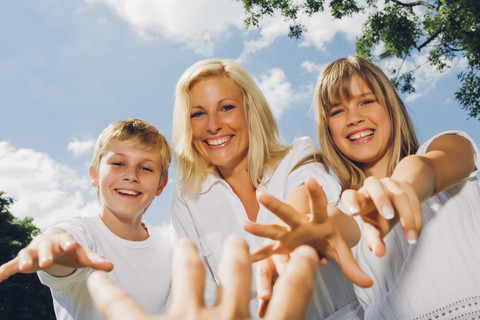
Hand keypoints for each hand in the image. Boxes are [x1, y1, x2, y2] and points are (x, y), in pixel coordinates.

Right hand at [0, 227, 112, 281]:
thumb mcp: (83, 255)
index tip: (71, 245)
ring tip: (23, 268)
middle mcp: (47, 244)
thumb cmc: (71, 250)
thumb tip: (111, 266)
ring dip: (25, 260)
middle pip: (46, 248)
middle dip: (46, 254)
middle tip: (47, 262)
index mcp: (64, 241)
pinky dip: (4, 270)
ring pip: (27, 254)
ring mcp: (33, 251)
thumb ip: (96, 260)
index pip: (66, 240)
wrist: (55, 243)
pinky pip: (10, 265)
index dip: (68, 242)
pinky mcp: (23, 260)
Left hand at [87, 235, 318, 319]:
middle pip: (237, 277)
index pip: (290, 302)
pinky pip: (123, 308)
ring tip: (185, 243)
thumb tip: (284, 319)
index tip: (304, 254)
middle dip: (237, 256)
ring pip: (191, 275)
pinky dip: (108, 293)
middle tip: (235, 241)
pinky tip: (96, 280)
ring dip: (187, 257)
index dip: (299, 275)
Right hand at [244, 177, 372, 288]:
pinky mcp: (280, 245)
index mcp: (319, 221)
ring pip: (273, 229)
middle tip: (261, 195)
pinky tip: (244, 256)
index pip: (319, 205)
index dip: (316, 193)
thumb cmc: (328, 239)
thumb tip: (369, 284)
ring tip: (244, 224)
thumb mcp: (341, 249)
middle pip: (287, 214)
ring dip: (260, 228)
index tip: (310, 178)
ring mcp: (288, 234)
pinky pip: (267, 251)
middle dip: (275, 205)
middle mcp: (300, 224)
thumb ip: (352, 266)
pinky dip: (257, 255)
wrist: (316, 238)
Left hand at [341, 176, 421, 256]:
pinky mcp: (406, 186)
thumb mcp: (373, 228)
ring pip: (399, 194)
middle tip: (388, 216)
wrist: (395, 201)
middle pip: (373, 185)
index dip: (351, 202)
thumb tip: (378, 252)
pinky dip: (416, 218)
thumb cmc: (377, 217)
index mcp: (359, 198)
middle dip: (381, 199)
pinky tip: (416, 234)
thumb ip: (374, 239)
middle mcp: (372, 187)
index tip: (353, 213)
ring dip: (406, 215)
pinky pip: (414, 200)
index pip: (350, 195)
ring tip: (409, 236)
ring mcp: (390, 185)